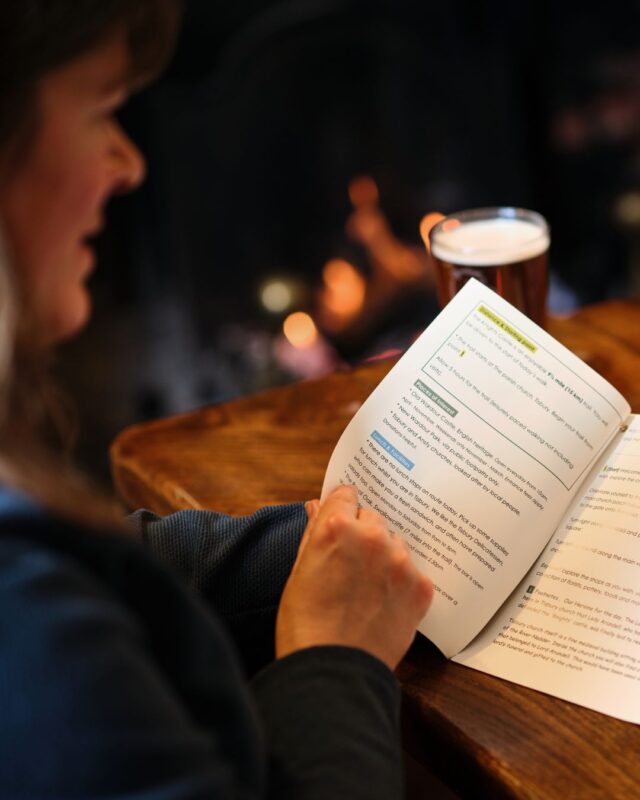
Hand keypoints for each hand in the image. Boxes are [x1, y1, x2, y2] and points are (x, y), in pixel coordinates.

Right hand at [276, 485, 432, 670]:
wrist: (332, 672)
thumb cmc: (304, 624)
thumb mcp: (299, 571)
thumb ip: (313, 533)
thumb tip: (317, 507)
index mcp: (337, 527)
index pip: (346, 494)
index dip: (341, 510)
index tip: (341, 520)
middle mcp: (372, 537)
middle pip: (372, 518)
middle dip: (362, 535)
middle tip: (350, 565)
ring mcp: (400, 561)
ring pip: (395, 543)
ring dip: (384, 556)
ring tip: (367, 589)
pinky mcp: (420, 586)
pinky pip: (412, 571)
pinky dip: (401, 583)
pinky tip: (384, 603)